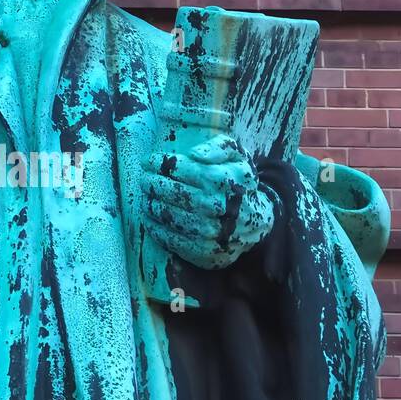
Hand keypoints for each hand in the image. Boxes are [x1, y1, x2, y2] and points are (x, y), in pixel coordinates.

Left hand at [141, 132, 276, 269]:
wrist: (257, 222)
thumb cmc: (240, 184)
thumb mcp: (238, 157)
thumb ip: (219, 147)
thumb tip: (194, 154)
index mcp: (220, 180)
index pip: (178, 169)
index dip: (159, 163)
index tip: (148, 161)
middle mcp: (214, 206)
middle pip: (169, 192)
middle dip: (151, 184)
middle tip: (143, 180)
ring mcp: (208, 231)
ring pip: (167, 215)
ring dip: (150, 205)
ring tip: (145, 197)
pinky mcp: (202, 251)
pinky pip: (170, 239)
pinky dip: (155, 228)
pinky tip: (148, 218)